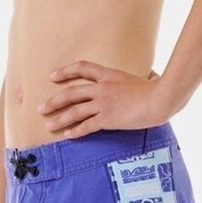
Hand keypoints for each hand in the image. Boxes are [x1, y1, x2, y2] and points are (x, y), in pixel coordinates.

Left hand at [38, 61, 169, 138]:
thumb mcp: (147, 77)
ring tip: (48, 125)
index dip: (66, 71)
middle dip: (54, 101)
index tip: (53, 76)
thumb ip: (144, 76)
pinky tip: (68, 135)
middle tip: (41, 108)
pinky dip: (76, 131)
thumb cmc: (158, 88)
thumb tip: (153, 74)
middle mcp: (102, 87)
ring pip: (74, 111)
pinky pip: (87, 126)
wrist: (160, 99)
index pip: (82, 67)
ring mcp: (103, 103)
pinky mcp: (108, 118)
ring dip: (59, 119)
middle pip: (71, 93)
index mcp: (110, 74)